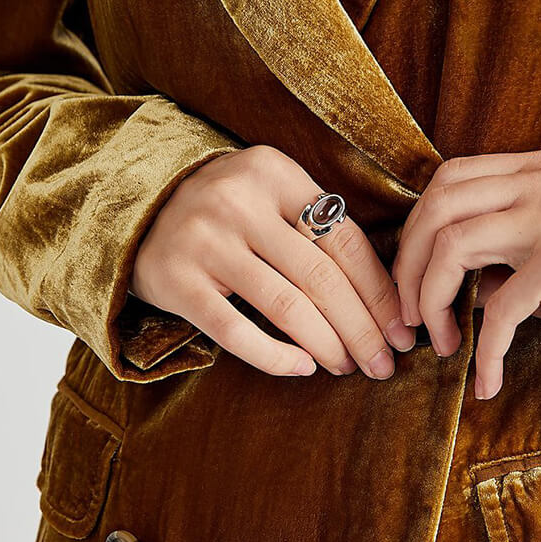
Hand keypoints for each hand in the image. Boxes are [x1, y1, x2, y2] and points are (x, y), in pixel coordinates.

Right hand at [131, 145, 414, 377]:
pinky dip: (276, 356)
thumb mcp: (270, 193)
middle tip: (384, 364)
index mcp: (275, 173)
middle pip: (322, 277)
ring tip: (348, 368)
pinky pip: (236, 331)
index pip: (346, 240)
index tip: (404, 331)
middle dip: (362, 328)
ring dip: (328, 345)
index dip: (380, 292)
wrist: (136, 209)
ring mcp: (205, 240)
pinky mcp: (177, 281)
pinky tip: (303, 368)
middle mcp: (240, 201)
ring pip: (286, 306)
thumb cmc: (226, 210)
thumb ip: (318, 224)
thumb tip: (385, 295)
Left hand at [390, 147, 540, 399]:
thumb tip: (441, 281)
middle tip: (408, 317)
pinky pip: (502, 308)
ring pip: (454, 246)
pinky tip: (486, 381)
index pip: (452, 178)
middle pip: (440, 205)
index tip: (409, 276)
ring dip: (431, 301)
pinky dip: (486, 351)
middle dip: (408, 265)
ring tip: (442, 344)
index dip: (416, 228)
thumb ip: (501, 255)